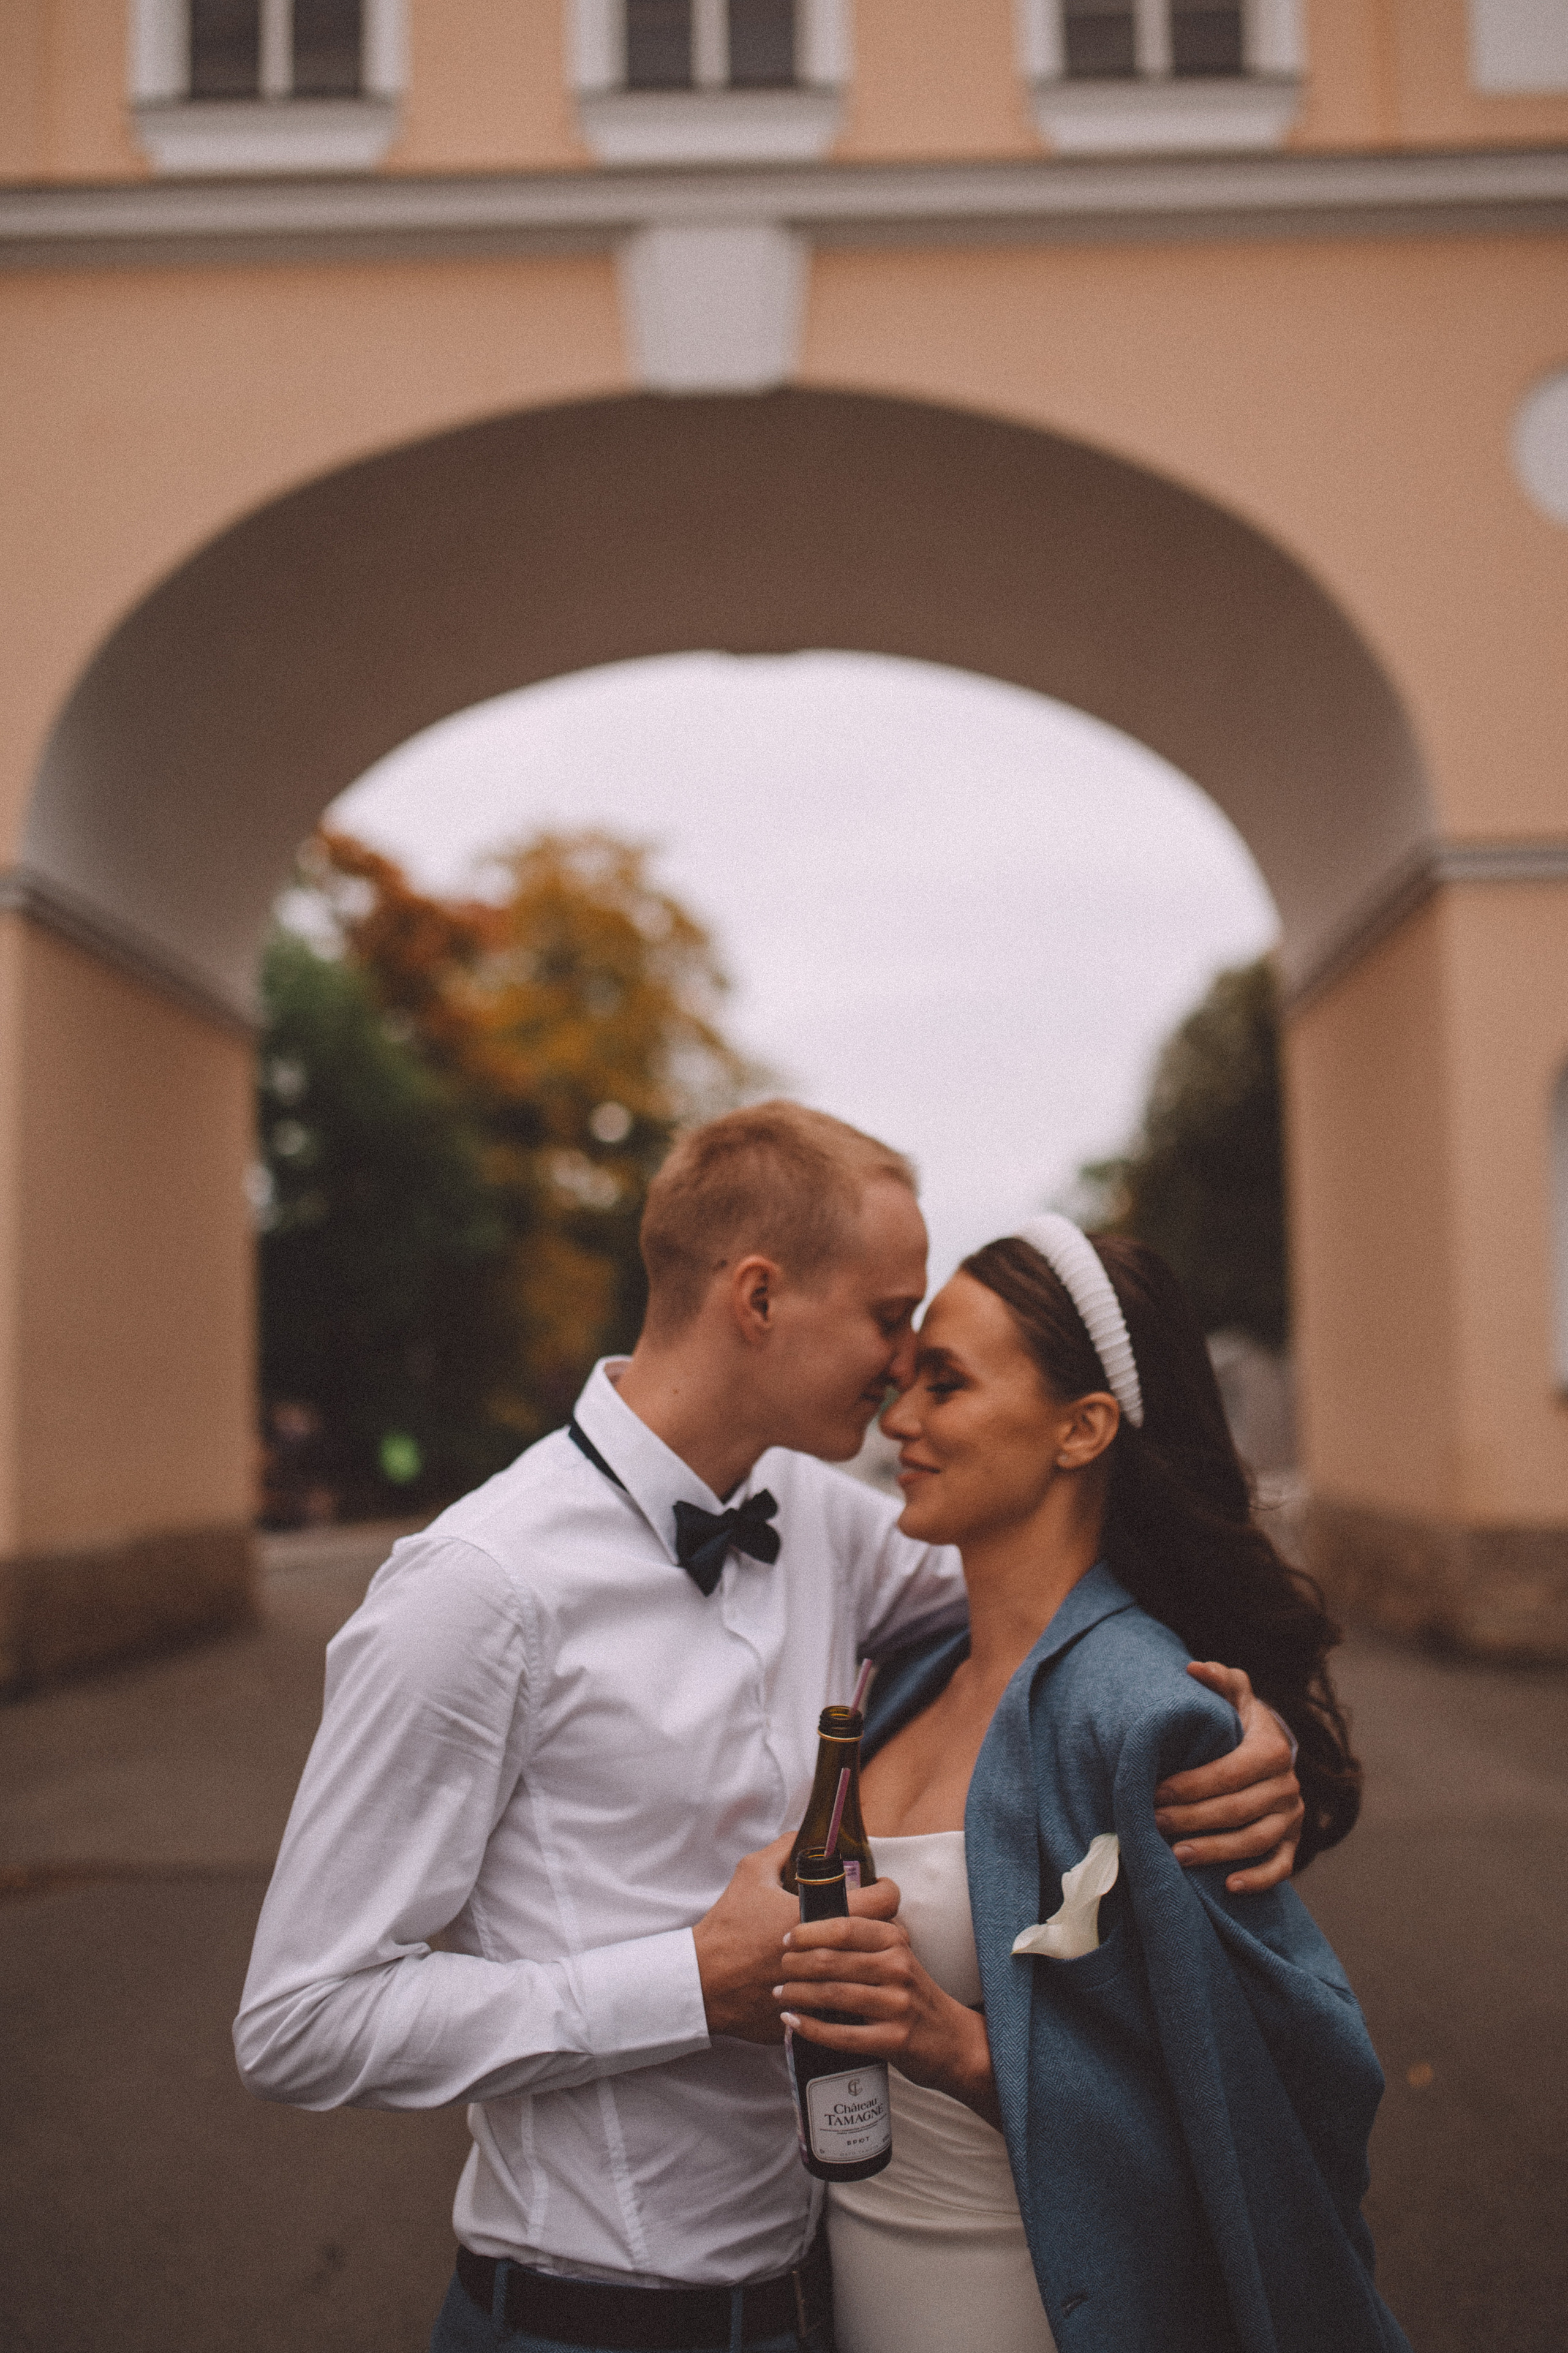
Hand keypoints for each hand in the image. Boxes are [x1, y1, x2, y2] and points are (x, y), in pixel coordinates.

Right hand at [692, 1834, 902, 2042]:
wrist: (703, 1982)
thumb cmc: (728, 1927)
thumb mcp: (751, 1873)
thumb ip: (783, 1849)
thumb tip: (803, 1835)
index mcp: (820, 1917)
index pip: (883, 1902)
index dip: (888, 1891)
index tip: (881, 1889)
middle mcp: (830, 1955)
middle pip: (887, 1940)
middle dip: (883, 1927)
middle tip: (870, 1921)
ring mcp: (825, 1990)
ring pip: (872, 1975)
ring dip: (868, 1961)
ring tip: (856, 1951)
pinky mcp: (815, 2018)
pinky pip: (846, 2006)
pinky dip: (845, 1993)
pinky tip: (835, 1982)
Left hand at [774, 1917, 999, 2128]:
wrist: (952, 2041)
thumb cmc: (912, 1995)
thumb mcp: (897, 1957)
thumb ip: (865, 1943)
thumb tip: (813, 1928)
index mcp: (895, 1941)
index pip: (845, 1927)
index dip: (810, 1931)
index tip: (786, 1938)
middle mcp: (898, 1968)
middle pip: (834, 1961)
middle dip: (797, 1964)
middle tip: (777, 1968)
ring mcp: (897, 2005)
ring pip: (834, 1995)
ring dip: (798, 1993)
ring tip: (779, 1993)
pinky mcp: (894, 2040)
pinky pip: (843, 2035)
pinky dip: (812, 2028)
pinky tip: (792, 2022)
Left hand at [1154, 1662, 1303, 1892]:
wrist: (1270, 1755)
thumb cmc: (1238, 1725)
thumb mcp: (1234, 1698)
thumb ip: (1218, 1679)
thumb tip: (1192, 1669)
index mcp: (1271, 1750)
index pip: (1230, 1772)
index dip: (1193, 1783)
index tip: (1155, 1790)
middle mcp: (1288, 1786)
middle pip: (1238, 1809)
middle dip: (1193, 1818)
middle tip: (1154, 1823)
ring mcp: (1292, 1817)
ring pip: (1255, 1841)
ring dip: (1215, 1851)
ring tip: (1176, 1856)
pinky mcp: (1293, 1842)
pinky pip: (1281, 1867)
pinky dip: (1258, 1879)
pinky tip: (1228, 1886)